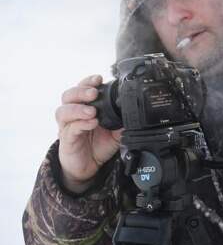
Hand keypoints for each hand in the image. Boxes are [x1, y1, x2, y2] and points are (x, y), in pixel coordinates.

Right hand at [55, 74, 122, 192]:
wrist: (89, 166)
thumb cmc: (99, 144)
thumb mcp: (116, 131)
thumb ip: (123, 121)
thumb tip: (136, 112)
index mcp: (84, 107)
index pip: (81, 88)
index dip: (88, 81)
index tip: (99, 79)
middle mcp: (73, 114)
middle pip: (68, 96)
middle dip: (81, 91)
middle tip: (94, 93)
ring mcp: (67, 127)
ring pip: (63, 111)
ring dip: (78, 108)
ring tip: (92, 111)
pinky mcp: (66, 140)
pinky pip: (70, 129)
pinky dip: (81, 124)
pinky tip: (92, 123)